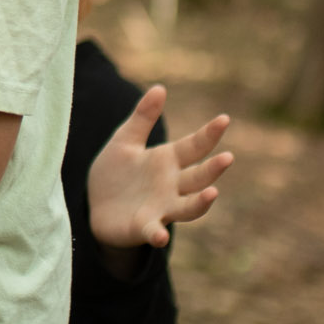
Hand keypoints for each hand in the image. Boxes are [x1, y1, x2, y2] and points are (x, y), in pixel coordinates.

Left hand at [86, 85, 230, 250]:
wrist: (96, 207)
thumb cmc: (116, 174)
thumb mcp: (125, 141)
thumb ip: (142, 117)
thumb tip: (159, 88)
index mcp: (168, 161)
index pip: (195, 146)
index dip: (209, 134)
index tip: (224, 119)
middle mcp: (171, 186)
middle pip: (198, 177)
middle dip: (213, 169)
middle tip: (227, 157)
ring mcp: (161, 208)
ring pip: (188, 207)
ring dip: (201, 202)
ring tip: (213, 193)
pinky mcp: (144, 227)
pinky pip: (154, 231)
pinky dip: (158, 234)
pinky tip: (161, 236)